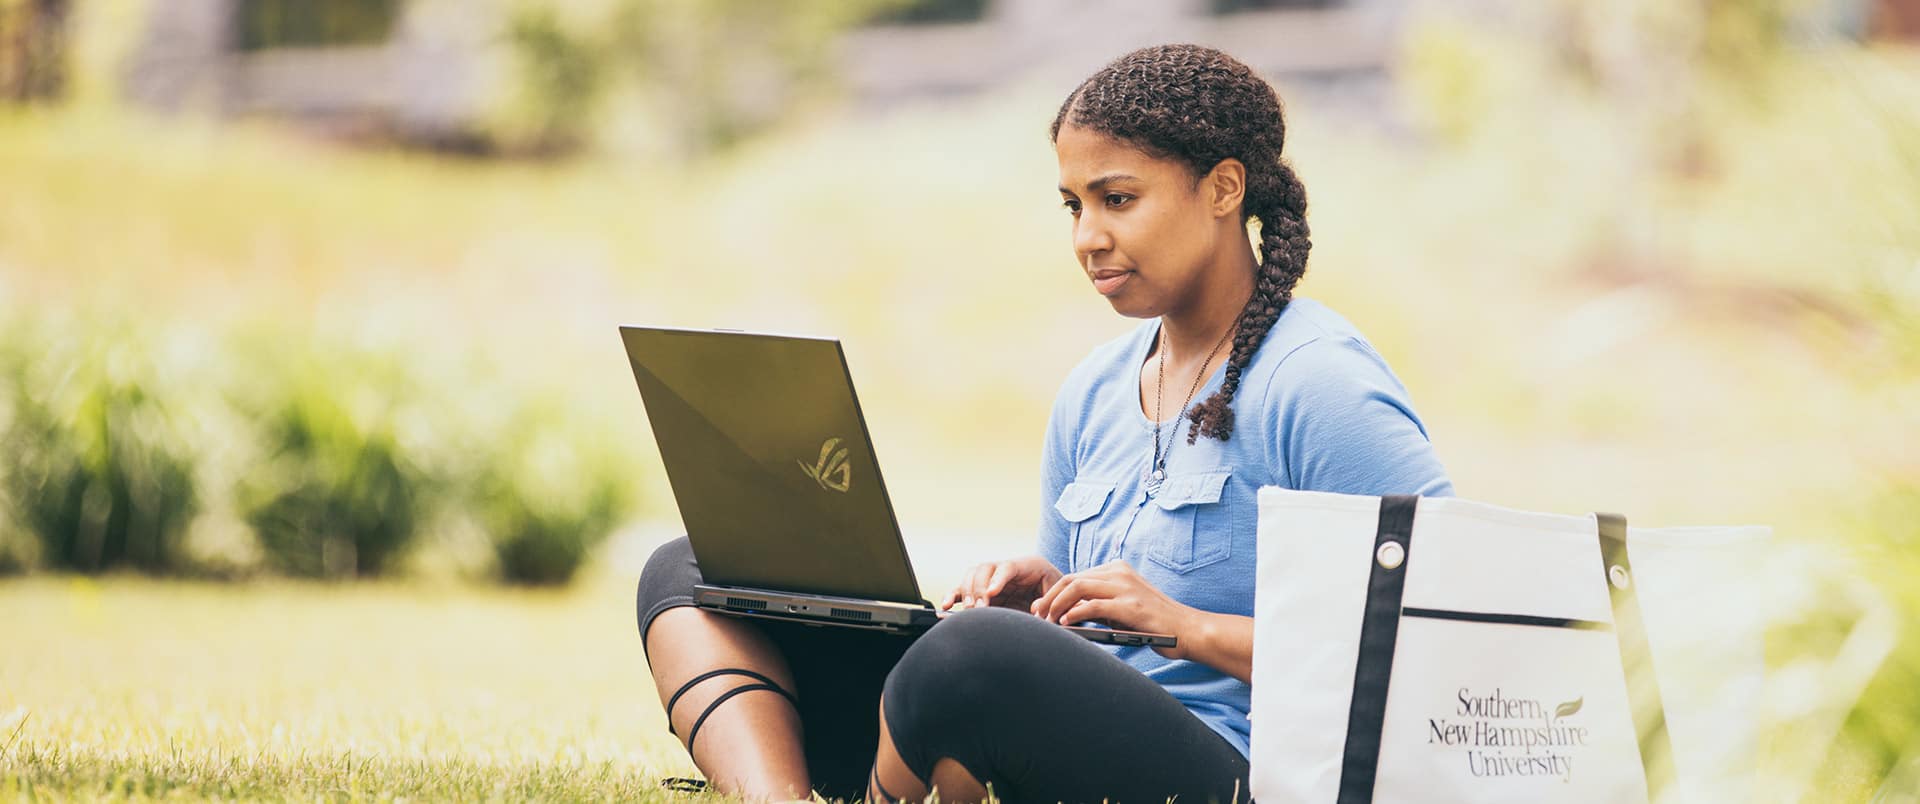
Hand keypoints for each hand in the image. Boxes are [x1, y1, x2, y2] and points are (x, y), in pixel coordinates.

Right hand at [938, 555, 1062, 612]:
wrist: (1057, 597)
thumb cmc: (1059, 595)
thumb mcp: (1058, 596)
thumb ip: (1048, 603)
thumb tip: (1035, 610)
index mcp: (1029, 565)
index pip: (1008, 567)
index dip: (998, 579)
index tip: (991, 593)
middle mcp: (1007, 569)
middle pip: (985, 568)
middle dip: (979, 588)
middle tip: (980, 607)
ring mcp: (993, 579)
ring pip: (972, 575)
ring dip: (966, 592)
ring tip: (969, 610)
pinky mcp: (983, 592)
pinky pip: (964, 589)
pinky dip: (954, 596)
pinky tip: (946, 606)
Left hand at [1030, 560, 1198, 658]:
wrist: (1188, 629)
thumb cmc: (1155, 623)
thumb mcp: (1123, 608)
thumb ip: (1100, 605)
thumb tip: (1067, 615)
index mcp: (1118, 570)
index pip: (1077, 576)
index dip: (1054, 592)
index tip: (1040, 608)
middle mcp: (1120, 573)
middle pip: (1072, 579)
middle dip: (1050, 597)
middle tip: (1036, 614)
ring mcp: (1125, 587)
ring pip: (1078, 587)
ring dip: (1057, 604)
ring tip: (1047, 620)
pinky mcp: (1130, 605)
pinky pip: (1092, 605)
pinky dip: (1074, 614)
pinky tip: (1065, 624)